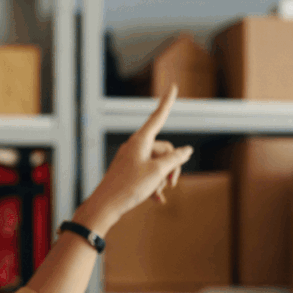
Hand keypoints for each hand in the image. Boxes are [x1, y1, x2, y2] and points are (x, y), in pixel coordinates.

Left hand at [76, 85, 192, 235]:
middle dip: (172, 166)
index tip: (173, 87)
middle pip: (164, 149)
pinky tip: (157, 200)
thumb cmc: (129, 187)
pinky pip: (148, 174)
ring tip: (158, 193)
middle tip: (171, 182)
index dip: (167, 102)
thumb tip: (187, 150)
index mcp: (141, 140)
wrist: (105, 206)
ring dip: (162, 179)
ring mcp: (131, 159)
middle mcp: (135, 146)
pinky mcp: (128, 172)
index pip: (158, 116)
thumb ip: (175, 159)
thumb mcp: (158, 172)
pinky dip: (154, 185)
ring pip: (157, 164)